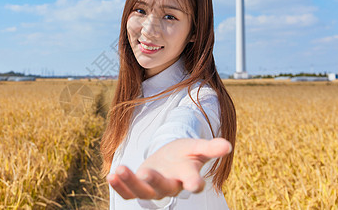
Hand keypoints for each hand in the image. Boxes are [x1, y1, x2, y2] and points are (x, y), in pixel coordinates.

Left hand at [107, 138, 231, 199]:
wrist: (170, 158)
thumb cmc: (185, 153)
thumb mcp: (197, 146)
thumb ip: (210, 147)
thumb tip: (228, 145)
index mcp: (187, 175)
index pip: (193, 181)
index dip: (195, 183)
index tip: (196, 184)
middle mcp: (171, 185)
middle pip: (163, 188)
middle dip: (154, 181)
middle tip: (145, 172)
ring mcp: (154, 188)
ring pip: (143, 192)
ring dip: (130, 182)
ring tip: (119, 170)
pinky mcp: (139, 186)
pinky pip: (129, 192)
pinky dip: (120, 186)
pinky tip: (110, 176)